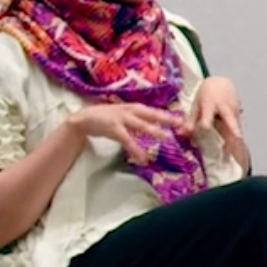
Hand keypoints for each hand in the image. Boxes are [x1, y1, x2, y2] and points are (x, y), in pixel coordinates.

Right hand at [66, 101, 185, 163]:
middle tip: (182, 124)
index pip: (154, 111)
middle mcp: (130, 111)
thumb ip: (138, 120)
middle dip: (167, 119)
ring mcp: (122, 118)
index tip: (182, 119)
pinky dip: (135, 149)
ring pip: (141, 125)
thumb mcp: (124, 116)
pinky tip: (142, 158)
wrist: (83, 119)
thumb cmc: (106, 118)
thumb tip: (154, 127)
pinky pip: (128, 140)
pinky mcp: (114, 128)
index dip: (168, 115)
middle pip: (152, 114)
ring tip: (167, 138)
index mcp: (134, 108)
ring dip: (154, 131)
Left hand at [187, 75, 250, 172]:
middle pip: (230, 118)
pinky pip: (237, 128)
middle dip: (234, 127)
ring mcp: (234, 111)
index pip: (208, 114)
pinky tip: (237, 153)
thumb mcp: (196, 105)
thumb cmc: (206, 94)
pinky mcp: (239, 115)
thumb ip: (190, 120)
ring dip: (237, 139)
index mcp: (210, 104)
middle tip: (237, 137)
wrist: (222, 83)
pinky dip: (236, 139)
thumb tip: (179, 134)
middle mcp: (224, 108)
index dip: (206, 120)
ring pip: (236, 126)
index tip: (205, 127)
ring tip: (237, 155)